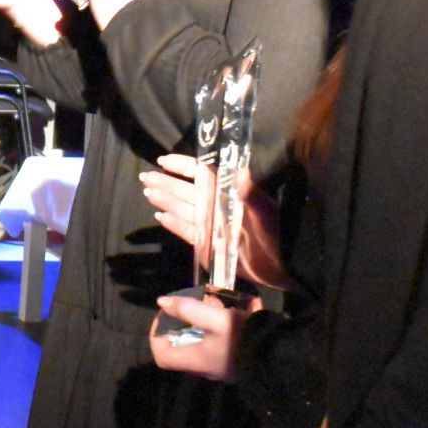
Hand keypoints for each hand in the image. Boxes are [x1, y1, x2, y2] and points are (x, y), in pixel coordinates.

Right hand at [141, 154, 291, 289]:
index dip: (183, 166)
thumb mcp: (265, 212)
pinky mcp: (209, 246)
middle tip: (145, 177)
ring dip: (166, 201)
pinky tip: (161, 216)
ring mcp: (212, 227)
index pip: (201, 175)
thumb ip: (250, 193)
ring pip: (183, 210)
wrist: (283, 267)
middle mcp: (217, 207)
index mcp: (229, 194)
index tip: (163, 160)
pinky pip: (187, 232)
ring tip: (148, 192)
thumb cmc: (276, 234)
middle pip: (186, 191)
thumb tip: (240, 170)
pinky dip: (174, 224)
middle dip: (166, 183)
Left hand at [148, 290, 251, 380]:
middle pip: (183, 346)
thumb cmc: (242, 338)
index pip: (162, 356)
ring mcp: (222, 365)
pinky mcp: (237, 360)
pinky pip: (221, 342)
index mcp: (196, 360)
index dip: (157, 335)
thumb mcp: (216, 319)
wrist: (280, 355)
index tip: (166, 315)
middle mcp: (206, 367)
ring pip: (203, 342)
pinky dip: (222, 326)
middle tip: (195, 303)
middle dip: (186, 322)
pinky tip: (234, 309)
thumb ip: (188, 309)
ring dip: (205, 321)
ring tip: (217, 301)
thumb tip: (162, 302)